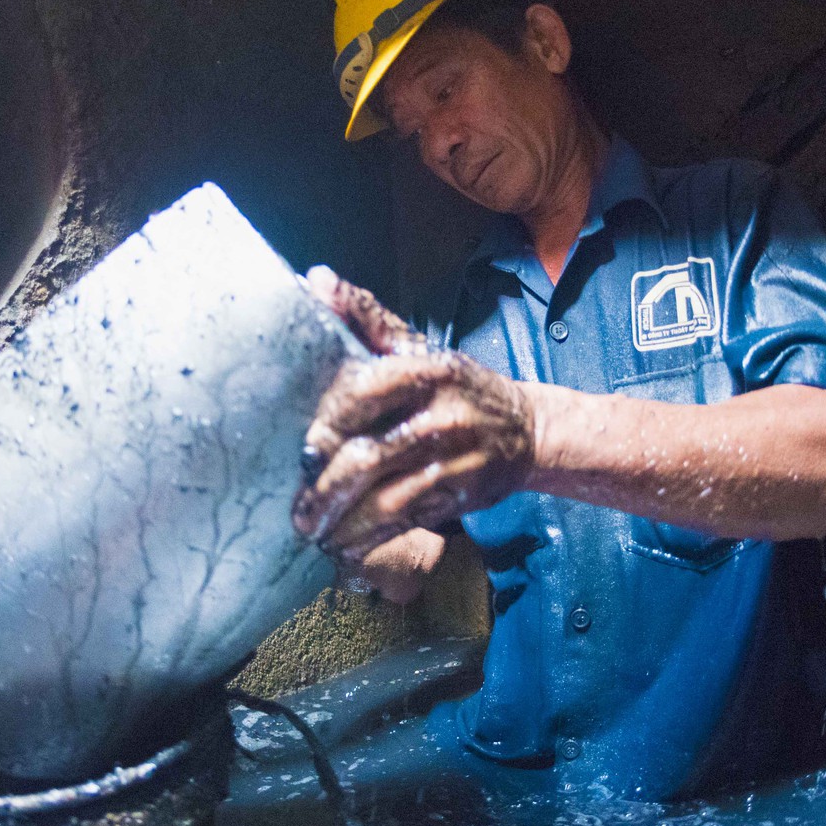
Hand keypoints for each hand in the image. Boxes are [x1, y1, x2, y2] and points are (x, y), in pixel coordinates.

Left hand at [294, 269, 536, 561]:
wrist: (526, 428)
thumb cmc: (454, 387)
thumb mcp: (417, 347)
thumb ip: (366, 318)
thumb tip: (316, 279)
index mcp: (425, 371)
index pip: (363, 395)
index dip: (327, 427)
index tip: (300, 454)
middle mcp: (441, 415)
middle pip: (370, 457)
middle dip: (326, 489)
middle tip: (298, 510)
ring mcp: (454, 459)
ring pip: (387, 499)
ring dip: (344, 523)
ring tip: (314, 533)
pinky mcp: (460, 495)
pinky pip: (407, 521)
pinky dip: (372, 538)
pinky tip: (346, 546)